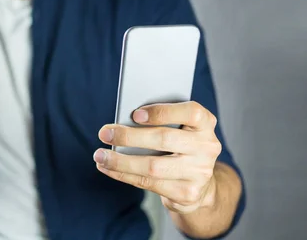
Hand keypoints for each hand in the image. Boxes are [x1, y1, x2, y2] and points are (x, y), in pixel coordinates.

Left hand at [93, 101, 221, 213]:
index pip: (190, 113)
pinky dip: (123, 174)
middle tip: (104, 133)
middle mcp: (207, 147)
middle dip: (129, 136)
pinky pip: (148, 183)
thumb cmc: (179, 145)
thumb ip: (160, 121)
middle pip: (164, 140)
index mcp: (205, 124)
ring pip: (153, 166)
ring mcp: (199, 172)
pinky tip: (107, 168)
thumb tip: (123, 120)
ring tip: (100, 155)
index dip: (162, 112)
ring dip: (121, 161)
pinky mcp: (187, 193)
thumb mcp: (178, 129)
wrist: (199, 183)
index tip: (135, 114)